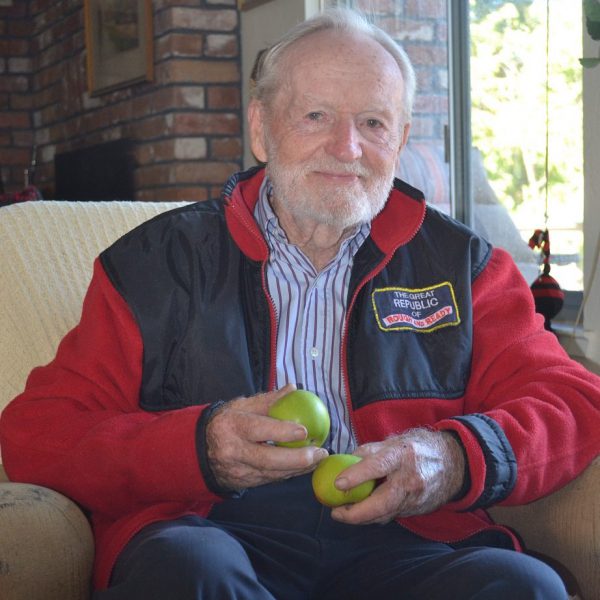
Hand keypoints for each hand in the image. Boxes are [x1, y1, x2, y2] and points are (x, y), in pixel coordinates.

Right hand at [206, 384, 328, 490]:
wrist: (199, 452)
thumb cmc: (226, 423)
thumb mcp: (240, 407)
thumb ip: (267, 400)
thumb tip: (292, 388)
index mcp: (231, 426)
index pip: (257, 429)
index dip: (281, 431)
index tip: (304, 431)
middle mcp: (232, 451)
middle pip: (267, 459)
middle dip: (296, 459)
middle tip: (319, 452)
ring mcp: (237, 470)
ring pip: (272, 473)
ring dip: (298, 468)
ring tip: (319, 458)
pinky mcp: (243, 483)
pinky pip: (270, 479)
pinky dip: (289, 473)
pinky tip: (305, 466)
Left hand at [330, 429, 465, 524]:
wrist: (452, 463)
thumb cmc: (417, 448)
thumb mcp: (394, 441)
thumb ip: (369, 452)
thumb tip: (346, 462)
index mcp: (403, 454)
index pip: (378, 466)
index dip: (357, 475)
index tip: (338, 483)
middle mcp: (411, 479)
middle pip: (382, 503)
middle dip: (356, 513)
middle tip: (336, 513)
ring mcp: (416, 498)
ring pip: (385, 514)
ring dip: (362, 517)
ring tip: (343, 513)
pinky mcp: (417, 510)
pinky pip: (392, 515)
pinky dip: (376, 515)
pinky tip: (363, 511)